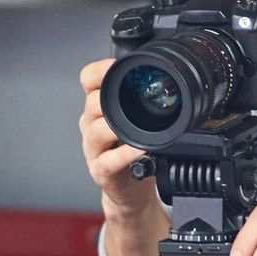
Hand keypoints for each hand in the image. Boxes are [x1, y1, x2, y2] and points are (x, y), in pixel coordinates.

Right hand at [78, 59, 166, 255]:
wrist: (131, 190)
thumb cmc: (134, 151)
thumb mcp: (134, 121)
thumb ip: (140, 100)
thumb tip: (168, 79)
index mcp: (98, 107)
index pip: (87, 79)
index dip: (99, 70)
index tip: (118, 65)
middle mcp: (91, 125)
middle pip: (91, 103)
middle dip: (110, 98)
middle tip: (132, 98)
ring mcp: (94, 149)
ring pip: (95, 130)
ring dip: (115, 126)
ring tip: (135, 126)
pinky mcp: (101, 171)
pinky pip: (108, 161)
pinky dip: (123, 154)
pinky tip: (138, 149)